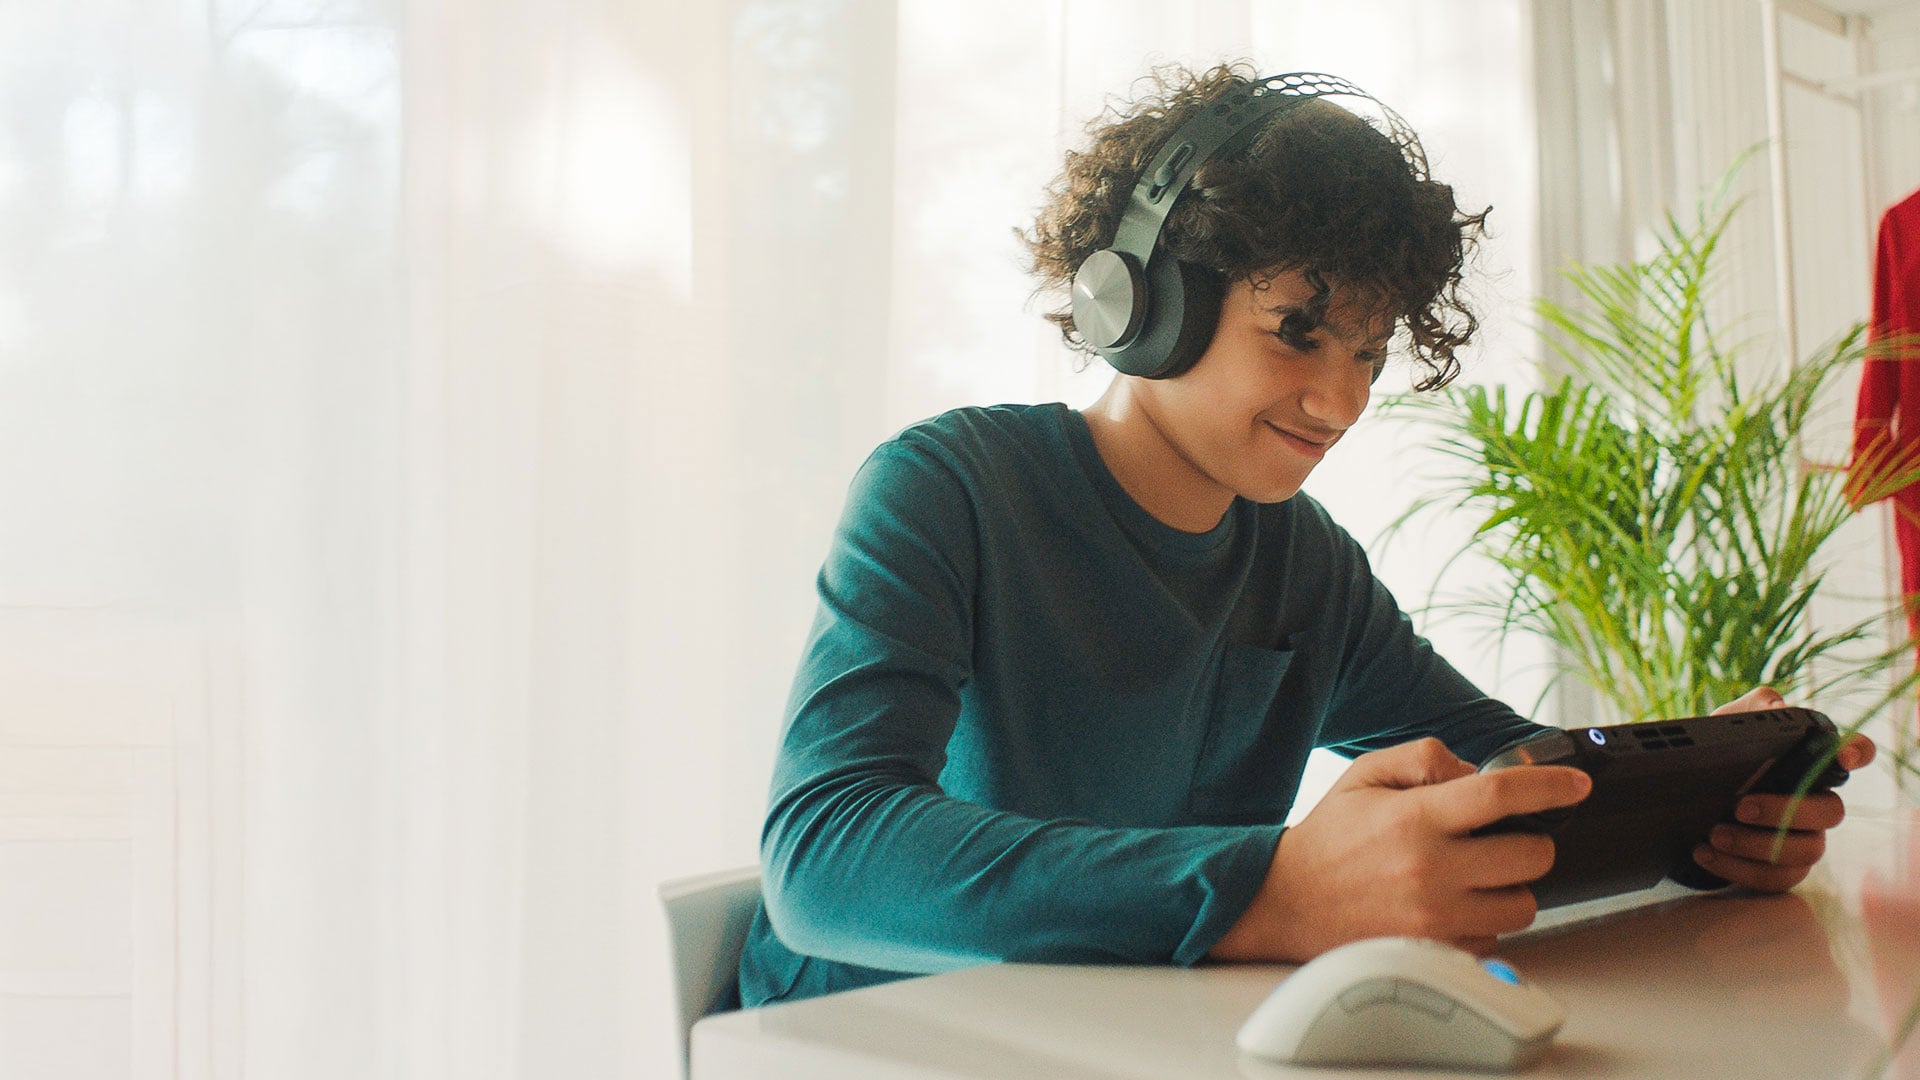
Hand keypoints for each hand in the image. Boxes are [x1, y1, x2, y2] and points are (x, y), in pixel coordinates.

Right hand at [1208, 738, 1590, 961]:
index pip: (1501, 795)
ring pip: (1523, 904)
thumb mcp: (1365, 775)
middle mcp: (1431, 870)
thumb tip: (1474, 771)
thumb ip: (1424, 758)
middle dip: (1530, 840)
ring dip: (1513, 885)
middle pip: (1531, 855)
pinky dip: (1487, 920)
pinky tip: (1458, 903)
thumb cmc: (1330, 838)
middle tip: (1504, 837)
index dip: (1550, 786)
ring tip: (1481, 875)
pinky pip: (1495, 938)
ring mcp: (1436, 916)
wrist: (1288, 901)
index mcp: (1415, 818)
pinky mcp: (1437, 951)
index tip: (1575, 785)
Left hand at [1691, 686, 1875, 892]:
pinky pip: (1774, 878)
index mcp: (1808, 764)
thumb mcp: (1723, 729)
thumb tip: (1780, 707)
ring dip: (1755, 844)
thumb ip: (1753, 710)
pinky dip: (1737, 868)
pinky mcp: (1781, 871)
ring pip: (1805, 851)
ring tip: (1714, 833)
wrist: (1677, 804)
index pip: (1853, 753)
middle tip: (1739, 806)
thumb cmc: (1714, 762)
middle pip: (1830, 812)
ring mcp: (1803, 840)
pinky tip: (1704, 852)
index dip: (1858, 753)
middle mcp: (1816, 803)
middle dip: (1785, 810)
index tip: (1843, 756)